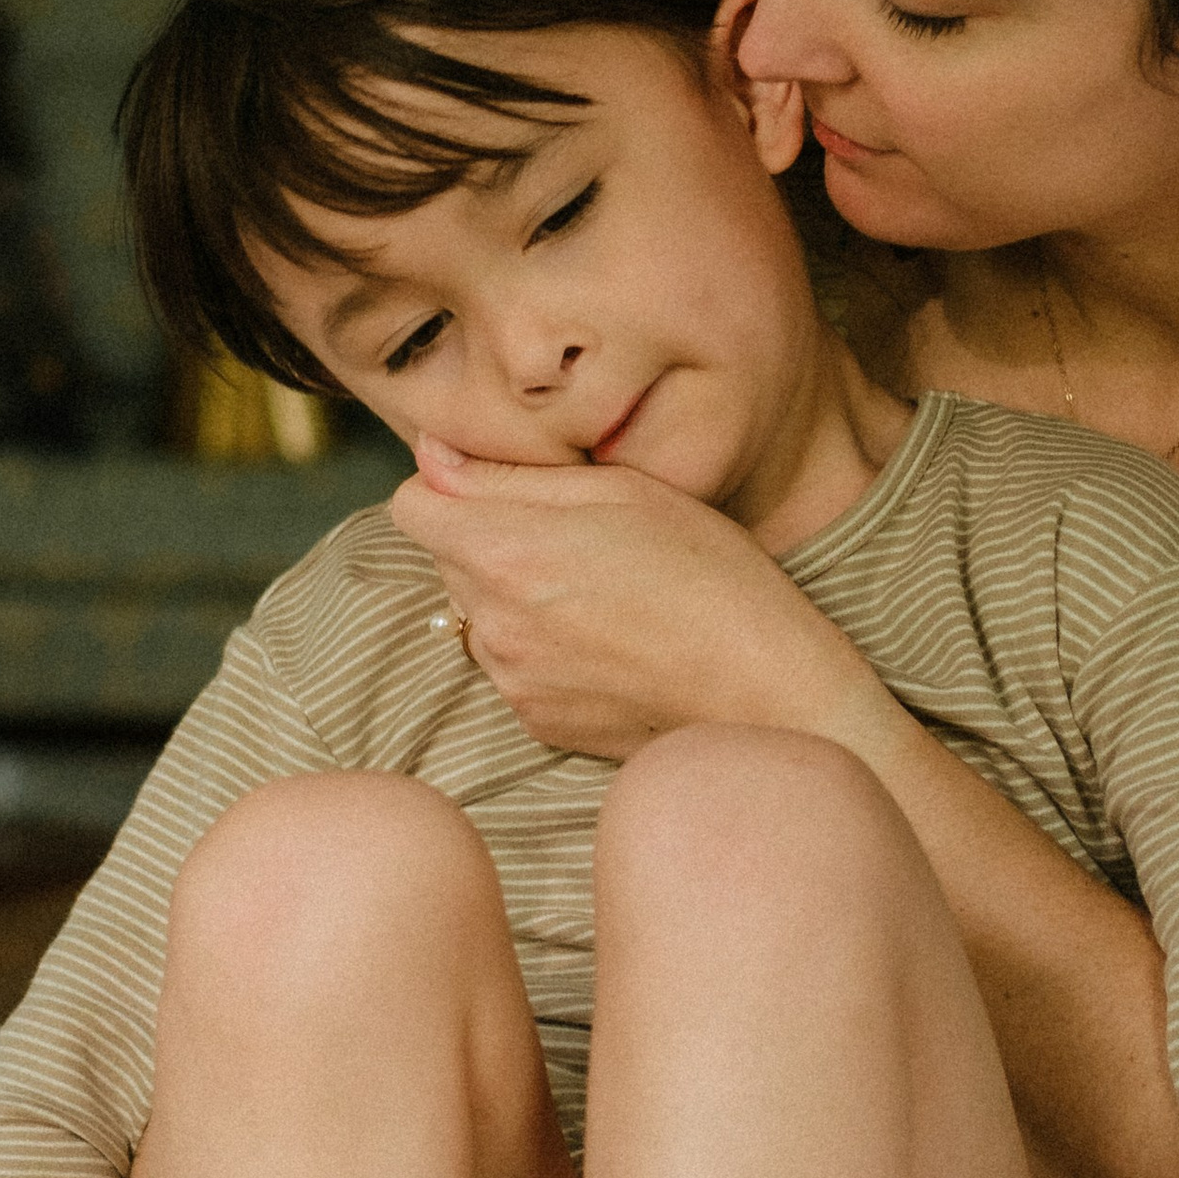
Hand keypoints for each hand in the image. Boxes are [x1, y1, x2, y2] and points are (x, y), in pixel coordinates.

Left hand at [390, 442, 884, 761]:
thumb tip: (433, 457)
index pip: (412, 505)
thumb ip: (512, 475)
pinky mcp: (537, 721)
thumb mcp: (624, 493)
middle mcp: (493, 621)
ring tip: (603, 597)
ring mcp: (511, 679)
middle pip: (448, 560)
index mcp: (505, 551)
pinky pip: (514, 668)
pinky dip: (544, 652)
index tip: (500, 487)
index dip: (451, 488)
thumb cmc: (712, 575)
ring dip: (518, 599)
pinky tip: (609, 645)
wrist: (766, 691)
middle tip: (580, 540)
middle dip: (491, 541)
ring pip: (481, 616)